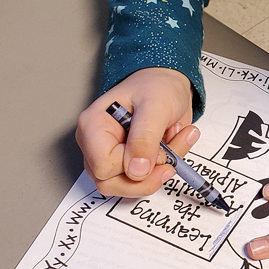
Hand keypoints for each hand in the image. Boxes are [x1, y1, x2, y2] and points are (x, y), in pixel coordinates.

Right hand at [76, 67, 196, 197]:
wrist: (168, 82)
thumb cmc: (156, 85)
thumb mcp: (155, 106)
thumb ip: (145, 138)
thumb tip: (137, 171)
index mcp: (94, 126)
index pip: (104, 167)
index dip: (132, 166)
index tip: (156, 150)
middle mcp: (96, 144)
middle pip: (111, 183)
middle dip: (148, 175)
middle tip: (170, 155)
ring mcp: (111, 155)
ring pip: (129, 186)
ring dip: (160, 170)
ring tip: (175, 141)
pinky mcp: (127, 162)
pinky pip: (144, 180)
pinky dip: (165, 166)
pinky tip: (174, 143)